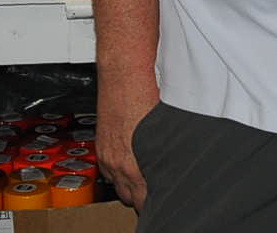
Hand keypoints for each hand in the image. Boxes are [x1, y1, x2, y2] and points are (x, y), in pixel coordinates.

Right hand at [96, 69, 159, 208]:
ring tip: (144, 180)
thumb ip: (166, 155)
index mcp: (134, 164)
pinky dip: (118, 171)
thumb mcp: (165, 130)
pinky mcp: (101, 145)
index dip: (154, 201)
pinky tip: (129, 164)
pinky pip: (108, 170)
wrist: (124, 75)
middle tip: (156, 190)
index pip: (143, 200)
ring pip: (117, 185)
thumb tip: (175, 167)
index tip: (164, 198)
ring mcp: (107, 154)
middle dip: (142, 197)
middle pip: (129, 198)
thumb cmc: (147, 97)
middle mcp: (117, 163)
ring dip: (129, 186)